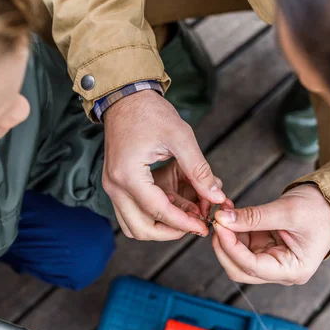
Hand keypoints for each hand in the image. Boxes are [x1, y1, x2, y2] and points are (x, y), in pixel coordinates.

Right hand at [103, 90, 225, 240]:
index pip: (158, 211)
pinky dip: (153, 215)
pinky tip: (176, 203)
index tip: (205, 226)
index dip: (184, 222)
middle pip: (141, 229)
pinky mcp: (116, 184)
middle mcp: (115, 186)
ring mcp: (112, 187)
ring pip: (133, 225)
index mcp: (128, 175)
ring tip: (187, 215)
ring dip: (161, 227)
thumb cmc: (150, 113)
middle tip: (196, 225)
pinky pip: (132, 212)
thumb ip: (198, 170)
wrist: (126, 98)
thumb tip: (217, 197)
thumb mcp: (181, 137)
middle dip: (171, 232)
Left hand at [212, 184, 329, 284]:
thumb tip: (223, 219)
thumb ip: (254, 217)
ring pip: (237, 257)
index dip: (231, 247)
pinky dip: (233, 229)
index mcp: (293, 270)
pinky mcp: (265, 248)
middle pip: (240, 269)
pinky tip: (231, 212)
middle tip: (217, 221)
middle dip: (224, 246)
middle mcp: (281, 271)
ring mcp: (272, 260)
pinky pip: (242, 244)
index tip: (219, 225)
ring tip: (224, 210)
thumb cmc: (320, 209)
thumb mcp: (287, 211)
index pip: (252, 267)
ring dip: (227, 235)